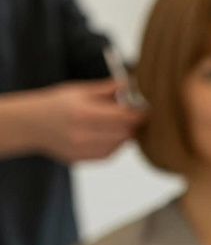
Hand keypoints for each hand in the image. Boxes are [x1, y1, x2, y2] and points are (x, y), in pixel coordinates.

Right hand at [28, 80, 144, 162]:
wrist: (29, 124)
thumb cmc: (56, 104)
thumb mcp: (80, 90)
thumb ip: (109, 89)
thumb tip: (135, 84)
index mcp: (83, 113)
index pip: (125, 118)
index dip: (140, 114)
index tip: (147, 109)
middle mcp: (82, 135)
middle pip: (126, 133)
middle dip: (134, 124)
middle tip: (135, 115)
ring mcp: (81, 150)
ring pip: (120, 145)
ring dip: (124, 135)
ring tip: (115, 123)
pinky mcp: (81, 160)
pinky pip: (109, 154)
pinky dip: (114, 144)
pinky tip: (105, 134)